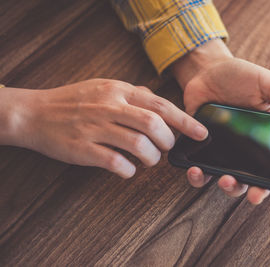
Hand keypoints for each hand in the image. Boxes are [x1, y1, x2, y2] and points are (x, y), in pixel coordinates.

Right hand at [0, 79, 207, 177]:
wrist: (34, 113)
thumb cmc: (72, 101)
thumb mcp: (102, 87)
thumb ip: (131, 93)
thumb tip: (155, 98)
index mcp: (118, 91)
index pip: (160, 105)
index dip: (185, 120)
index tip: (202, 133)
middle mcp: (109, 107)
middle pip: (153, 124)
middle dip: (169, 141)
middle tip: (168, 148)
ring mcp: (95, 128)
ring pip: (138, 144)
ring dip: (151, 157)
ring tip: (149, 160)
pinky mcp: (83, 149)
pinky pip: (116, 163)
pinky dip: (129, 170)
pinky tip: (128, 170)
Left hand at [172, 39, 269, 203]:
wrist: (207, 69)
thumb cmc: (240, 75)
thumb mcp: (267, 84)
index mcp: (263, 139)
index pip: (269, 169)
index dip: (269, 186)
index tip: (264, 192)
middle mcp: (242, 149)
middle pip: (246, 181)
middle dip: (246, 190)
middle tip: (250, 193)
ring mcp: (220, 149)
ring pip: (223, 179)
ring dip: (225, 185)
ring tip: (223, 179)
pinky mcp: (199, 146)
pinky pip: (199, 167)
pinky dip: (196, 174)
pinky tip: (195, 169)